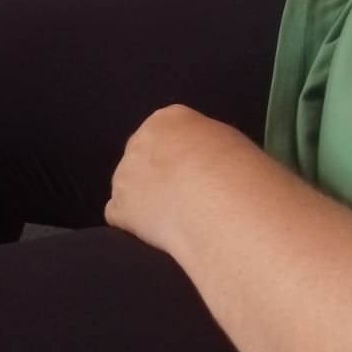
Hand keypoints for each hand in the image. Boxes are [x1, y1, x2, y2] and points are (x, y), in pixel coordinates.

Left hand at [105, 105, 254, 258]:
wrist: (214, 199)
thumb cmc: (232, 167)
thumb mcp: (226, 141)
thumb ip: (205, 145)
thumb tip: (206, 161)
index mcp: (168, 119)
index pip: (165, 132)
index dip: (178, 155)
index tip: (192, 170)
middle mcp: (140, 141)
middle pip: (141, 156)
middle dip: (156, 175)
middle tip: (182, 195)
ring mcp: (125, 174)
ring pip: (128, 186)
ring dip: (144, 200)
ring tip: (173, 217)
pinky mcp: (119, 208)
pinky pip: (119, 216)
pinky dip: (133, 226)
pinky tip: (156, 232)